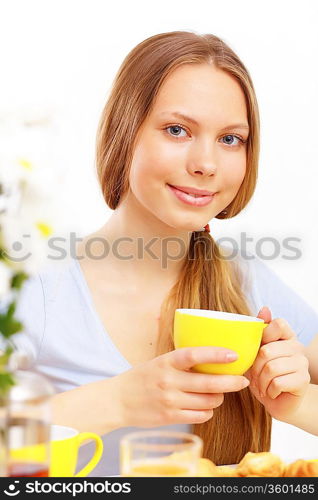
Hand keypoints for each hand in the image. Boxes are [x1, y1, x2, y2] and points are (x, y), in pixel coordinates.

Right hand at [114, 346, 249, 427]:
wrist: (119, 400)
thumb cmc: (143, 377)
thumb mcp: (160, 362)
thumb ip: (182, 361)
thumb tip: (214, 357)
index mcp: (166, 362)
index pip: (194, 355)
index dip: (215, 354)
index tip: (233, 354)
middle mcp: (169, 381)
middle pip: (209, 383)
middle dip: (231, 382)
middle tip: (243, 380)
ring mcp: (170, 401)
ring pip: (208, 401)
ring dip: (219, 398)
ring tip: (218, 393)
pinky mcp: (170, 417)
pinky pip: (200, 416)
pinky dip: (208, 411)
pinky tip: (205, 406)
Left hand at [246, 307, 309, 421]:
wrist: (277, 401)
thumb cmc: (263, 374)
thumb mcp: (254, 352)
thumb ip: (258, 331)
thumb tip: (265, 308)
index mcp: (285, 336)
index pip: (278, 324)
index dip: (264, 336)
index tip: (258, 350)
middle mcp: (296, 346)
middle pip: (267, 350)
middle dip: (254, 368)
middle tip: (255, 376)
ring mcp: (302, 363)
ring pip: (271, 368)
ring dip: (261, 381)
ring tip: (262, 385)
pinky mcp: (303, 380)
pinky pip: (278, 383)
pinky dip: (269, 390)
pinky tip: (271, 392)